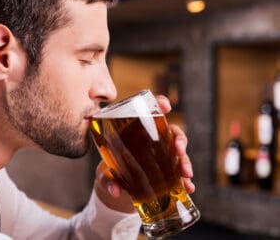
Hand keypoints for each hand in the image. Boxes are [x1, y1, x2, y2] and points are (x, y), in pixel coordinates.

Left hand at [94, 95, 194, 212]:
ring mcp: (161, 155)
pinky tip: (189, 187)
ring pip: (179, 153)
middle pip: (171, 132)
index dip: (160, 104)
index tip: (166, 106)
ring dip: (185, 161)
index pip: (150, 112)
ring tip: (186, 175)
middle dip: (179, 140)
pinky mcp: (166, 171)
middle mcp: (152, 140)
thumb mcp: (105, 174)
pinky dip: (185, 180)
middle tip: (179, 150)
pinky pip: (179, 173)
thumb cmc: (109, 172)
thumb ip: (108, 180)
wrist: (117, 188)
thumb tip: (115, 191)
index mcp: (136, 131)